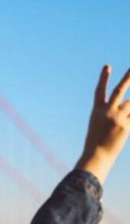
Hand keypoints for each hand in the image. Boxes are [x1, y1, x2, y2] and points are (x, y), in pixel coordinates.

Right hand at [77, 65, 129, 183]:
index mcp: (97, 111)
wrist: (97, 156)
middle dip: (128, 78)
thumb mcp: (100, 125)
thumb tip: (129, 103)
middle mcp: (107, 111)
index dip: (104, 78)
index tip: (107, 66)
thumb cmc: (96, 143)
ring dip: (128, 110)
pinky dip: (129, 119)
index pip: (100, 91)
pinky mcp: (126, 126)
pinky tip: (122, 128)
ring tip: (117, 124)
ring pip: (129, 105)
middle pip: (120, 90)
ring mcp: (117, 118)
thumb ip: (115, 112)